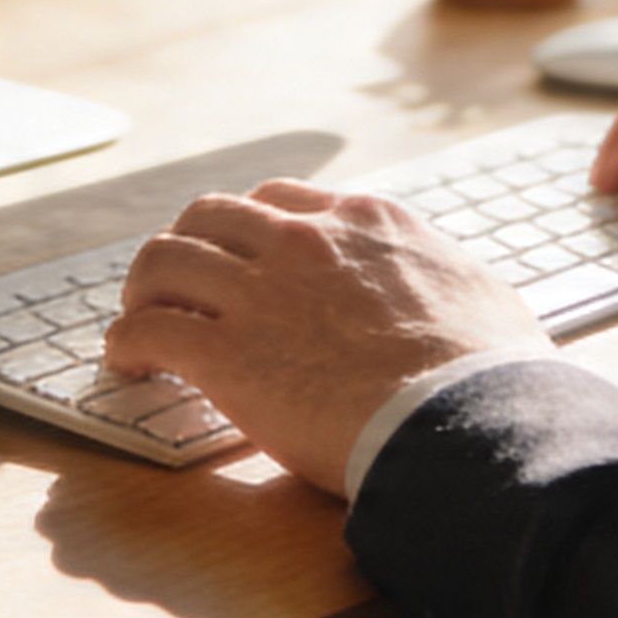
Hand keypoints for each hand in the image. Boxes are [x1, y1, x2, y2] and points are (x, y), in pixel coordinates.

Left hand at [103, 180, 555, 490]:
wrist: (468, 418)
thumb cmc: (492, 373)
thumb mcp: (483, 296)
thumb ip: (451, 285)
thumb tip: (469, 303)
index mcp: (367, 223)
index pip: (282, 200)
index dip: (250, 229)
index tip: (241, 258)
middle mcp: (304, 242)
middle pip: (210, 215)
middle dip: (185, 245)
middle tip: (175, 285)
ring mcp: (260, 293)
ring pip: (163, 259)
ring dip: (143, 288)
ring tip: (137, 318)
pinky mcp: (227, 355)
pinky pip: (147, 328)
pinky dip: (125, 341)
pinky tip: (126, 362)